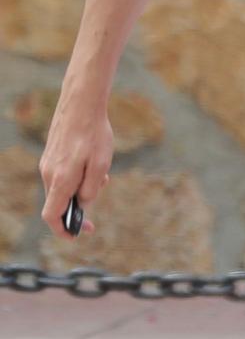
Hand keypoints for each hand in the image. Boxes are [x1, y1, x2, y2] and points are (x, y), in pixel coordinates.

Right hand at [39, 88, 113, 237]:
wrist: (81, 103)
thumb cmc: (93, 133)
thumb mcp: (100, 165)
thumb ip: (91, 189)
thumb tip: (83, 204)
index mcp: (60, 180)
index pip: (52, 215)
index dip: (62, 229)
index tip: (76, 235)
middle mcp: (48, 174)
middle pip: (58, 203)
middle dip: (79, 206)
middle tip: (98, 197)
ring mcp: (48, 164)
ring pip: (62, 188)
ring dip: (81, 188)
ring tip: (102, 173)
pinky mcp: (51, 155)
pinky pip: (62, 175)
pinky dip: (76, 177)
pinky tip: (93, 162)